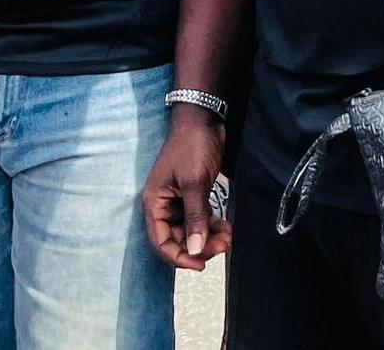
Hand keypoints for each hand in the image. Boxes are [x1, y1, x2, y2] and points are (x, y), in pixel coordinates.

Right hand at [142, 110, 229, 271]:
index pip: (160, 241)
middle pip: (177, 239)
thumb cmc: (193, 146)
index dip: (179, 257)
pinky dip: (212, 225)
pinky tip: (227, 226)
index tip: (201, 265)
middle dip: (199, 246)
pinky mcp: (193, 195)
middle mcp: (164, 205)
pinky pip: (200, 219)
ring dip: (208, 237)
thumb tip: (196, 249)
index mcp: (155, 203)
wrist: (203, 119)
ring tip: (229, 236)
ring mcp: (178, 201)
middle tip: (224, 246)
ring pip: (191, 231)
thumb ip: (195, 217)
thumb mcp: (194, 182)